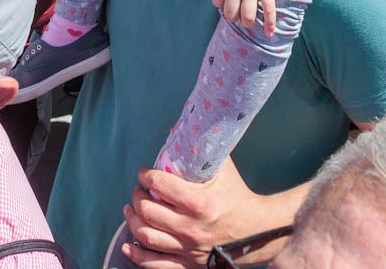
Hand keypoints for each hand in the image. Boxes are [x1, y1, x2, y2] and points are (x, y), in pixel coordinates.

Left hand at [122, 159, 281, 268]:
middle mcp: (191, 227)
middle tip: (138, 191)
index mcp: (199, 202)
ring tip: (131, 210)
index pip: (159, 185)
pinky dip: (138, 256)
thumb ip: (202, 149)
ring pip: (147, 236)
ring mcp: (189, 248)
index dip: (146, 176)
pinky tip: (128, 246)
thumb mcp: (223, 169)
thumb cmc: (237, 196)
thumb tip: (176, 130)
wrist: (257, 230)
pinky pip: (156, 264)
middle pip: (148, 211)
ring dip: (133, 221)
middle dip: (137, 198)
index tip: (144, 173)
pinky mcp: (189, 264)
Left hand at [210, 0, 281, 35]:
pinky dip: (269, 24)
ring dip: (247, 22)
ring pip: (247, 15)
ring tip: (249, 22)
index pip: (217, 2)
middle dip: (233, 17)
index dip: (221, 5)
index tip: (227, 3)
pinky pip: (268, 10)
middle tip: (238, 15)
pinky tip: (269, 33)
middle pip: (230, 13)